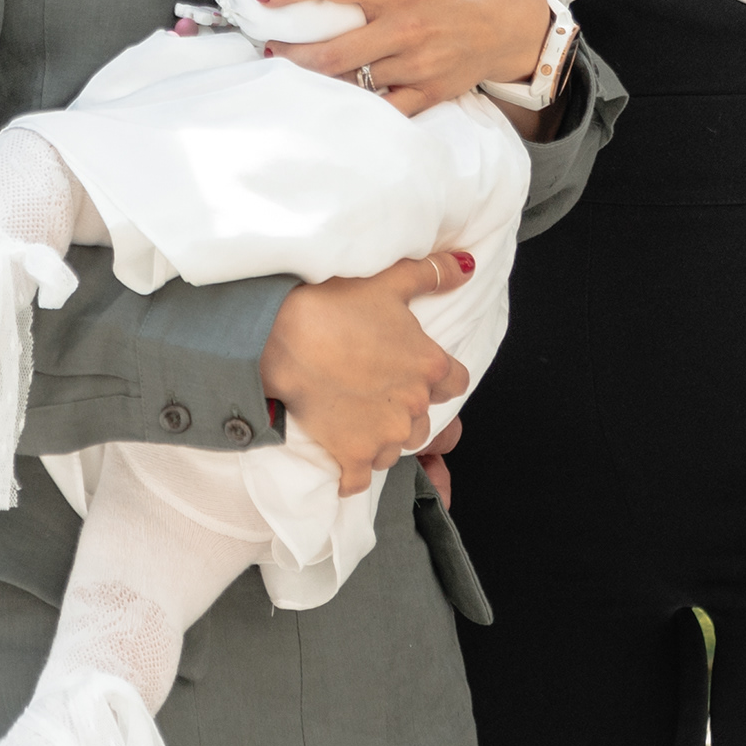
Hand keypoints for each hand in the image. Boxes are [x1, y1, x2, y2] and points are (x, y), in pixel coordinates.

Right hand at [260, 248, 473, 497]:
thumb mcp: (388, 280)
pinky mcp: (351, 455)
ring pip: (395, 449)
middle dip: (406, 411)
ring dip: (381, 439)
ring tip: (357, 418)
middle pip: (425, 422)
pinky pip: (360, 480)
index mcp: (429, 365)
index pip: (456, 383)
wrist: (278, 337)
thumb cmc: (333, 304)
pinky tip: (341, 460)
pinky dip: (351, 474)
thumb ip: (433, 274)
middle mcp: (413, 405)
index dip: (437, 378)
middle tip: (376, 393)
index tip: (413, 371)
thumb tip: (467, 265)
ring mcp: (383, 434)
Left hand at [261, 0, 551, 119]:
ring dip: (315, 78)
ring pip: (352, 83)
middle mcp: (406, 28)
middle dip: (289, 52)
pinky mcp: (429, 92)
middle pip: (331, 52)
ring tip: (292, 65)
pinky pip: (382, 110)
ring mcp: (417, 66)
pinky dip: (354, 105)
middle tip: (269, 43)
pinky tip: (334, 92)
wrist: (513, 18)